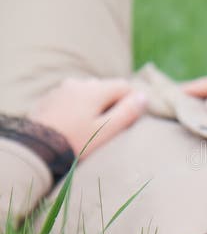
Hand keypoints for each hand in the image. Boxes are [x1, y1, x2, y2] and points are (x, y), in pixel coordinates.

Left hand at [29, 77, 146, 156]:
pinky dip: (76, 108)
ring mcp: (61, 90)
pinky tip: (72, 126)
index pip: (124, 86)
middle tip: (108, 128)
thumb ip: (127, 113)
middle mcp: (78, 83)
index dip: (131, 102)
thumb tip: (144, 97)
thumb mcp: (105, 131)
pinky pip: (70, 99)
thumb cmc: (74, 143)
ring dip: (93, 105)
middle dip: (111, 104)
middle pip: (105, 88)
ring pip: (86, 93)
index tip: (129, 120)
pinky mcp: (48, 99)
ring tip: (89, 128)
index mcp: (95, 89)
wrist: (34, 149)